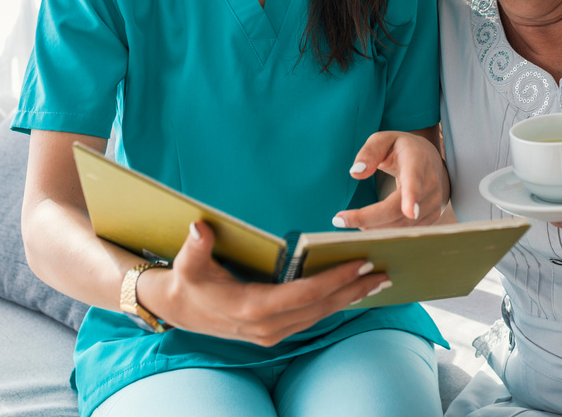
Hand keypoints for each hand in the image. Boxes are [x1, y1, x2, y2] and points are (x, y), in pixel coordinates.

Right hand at [140, 221, 390, 345]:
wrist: (178, 309)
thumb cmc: (187, 281)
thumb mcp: (186, 264)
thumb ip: (195, 247)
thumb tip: (199, 228)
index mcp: (251, 308)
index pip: (304, 295)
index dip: (334, 280)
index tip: (360, 263)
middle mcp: (267, 327)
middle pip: (320, 308)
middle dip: (353, 290)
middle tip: (383, 272)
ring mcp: (272, 333)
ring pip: (319, 316)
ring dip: (348, 299)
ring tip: (376, 280)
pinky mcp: (275, 332)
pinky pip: (312, 318)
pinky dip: (333, 304)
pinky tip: (352, 291)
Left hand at [331, 129, 447, 229]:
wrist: (430, 160)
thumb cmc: (401, 149)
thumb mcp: (384, 140)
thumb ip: (369, 152)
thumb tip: (356, 172)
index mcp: (417, 160)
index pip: (415, 179)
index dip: (412, 196)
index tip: (410, 212)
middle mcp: (430, 183)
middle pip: (401, 210)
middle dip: (370, 218)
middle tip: (339, 220)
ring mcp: (434, 202)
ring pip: (402, 224)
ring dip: (374, 227)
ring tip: (350, 220)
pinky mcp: (432, 217)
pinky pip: (407, 231)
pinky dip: (385, 231)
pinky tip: (368, 226)